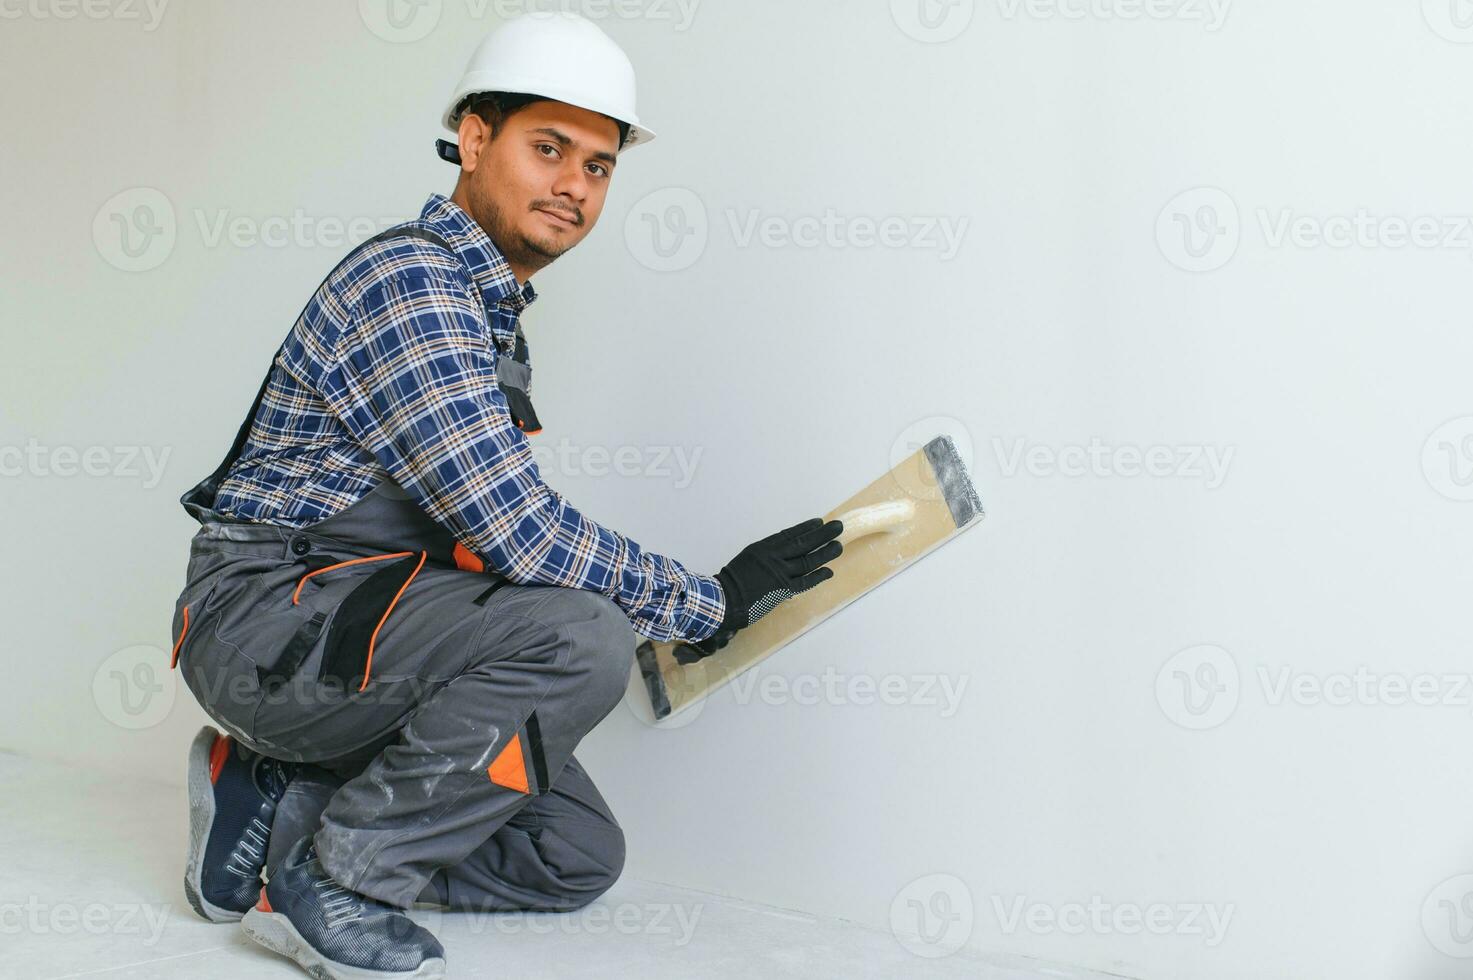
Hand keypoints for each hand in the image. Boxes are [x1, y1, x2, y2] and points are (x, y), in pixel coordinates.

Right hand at [683, 516, 843, 659]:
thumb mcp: (748, 558)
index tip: (820, 522)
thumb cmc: (732, 580)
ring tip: (838, 546)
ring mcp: (780, 574)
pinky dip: (818, 577)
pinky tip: (829, 572)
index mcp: (763, 548)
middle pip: (803, 544)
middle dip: (822, 535)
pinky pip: (805, 582)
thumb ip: (767, 554)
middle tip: (837, 527)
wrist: (724, 600)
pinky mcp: (783, 590)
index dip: (806, 528)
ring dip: (825, 554)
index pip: (790, 534)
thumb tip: (785, 552)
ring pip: (808, 561)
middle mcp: (774, 558)